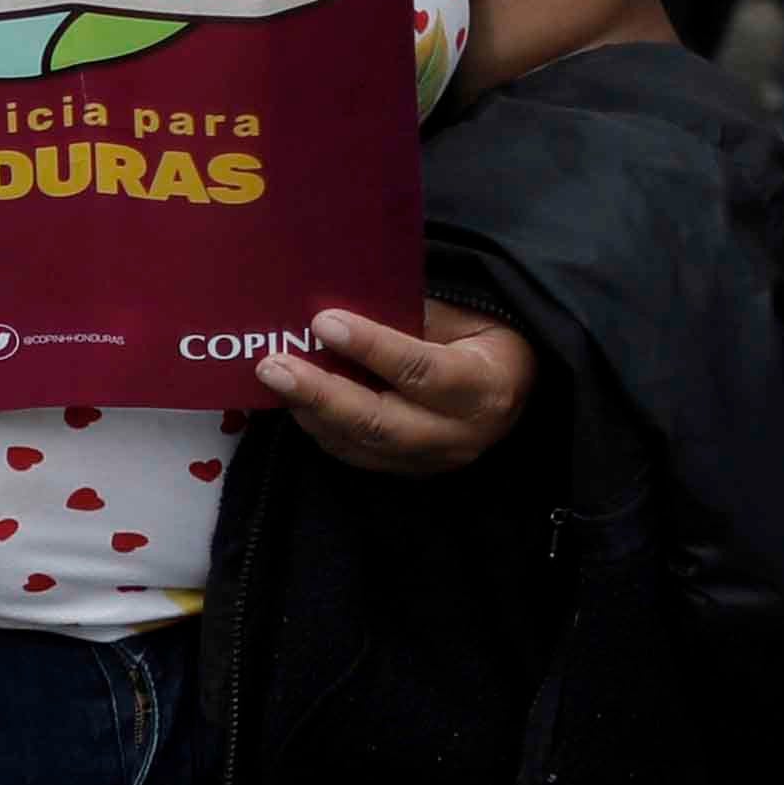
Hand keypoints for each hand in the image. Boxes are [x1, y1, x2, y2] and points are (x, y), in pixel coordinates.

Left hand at [261, 300, 536, 473]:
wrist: (510, 386)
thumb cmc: (480, 337)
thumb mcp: (461, 315)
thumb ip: (410, 316)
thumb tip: (340, 312)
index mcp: (485, 386)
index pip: (422, 371)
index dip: (372, 347)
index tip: (324, 322)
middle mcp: (460, 434)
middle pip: (381, 422)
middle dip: (321, 393)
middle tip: (273, 364)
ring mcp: (434, 460)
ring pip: (363, 444)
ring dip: (311, 411)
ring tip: (274, 379)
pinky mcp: (410, 472)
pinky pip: (357, 456)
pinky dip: (321, 429)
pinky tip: (294, 401)